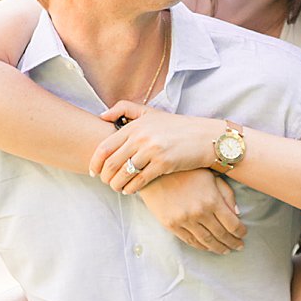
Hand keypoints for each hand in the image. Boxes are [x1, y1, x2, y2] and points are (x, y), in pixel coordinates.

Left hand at [92, 102, 225, 192]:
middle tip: (106, 183)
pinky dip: (132, 189)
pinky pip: (140, 181)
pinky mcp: (164, 163)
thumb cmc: (178, 128)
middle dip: (105, 177)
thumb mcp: (152, 113)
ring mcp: (152, 150)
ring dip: (117, 185)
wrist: (206, 138)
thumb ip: (126, 109)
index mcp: (135, 125)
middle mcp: (141, 137)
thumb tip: (102, 116)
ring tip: (119, 188)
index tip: (93, 172)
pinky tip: (131, 190)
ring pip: (123, 174)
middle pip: (111, 163)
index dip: (94, 162)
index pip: (104, 147)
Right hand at [138, 169, 245, 252]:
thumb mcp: (212, 177)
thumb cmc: (188, 172)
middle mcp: (200, 212)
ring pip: (206, 241)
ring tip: (225, 250)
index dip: (240, 232)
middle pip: (221, 235)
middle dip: (232, 242)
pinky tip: (208, 247)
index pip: (232, 224)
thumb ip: (227, 194)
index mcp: (212, 200)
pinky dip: (201, 246)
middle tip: (238, 246)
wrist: (156, 173)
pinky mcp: (171, 225)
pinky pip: (190, 240)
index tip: (244, 235)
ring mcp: (184, 220)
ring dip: (218, 248)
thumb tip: (237, 214)